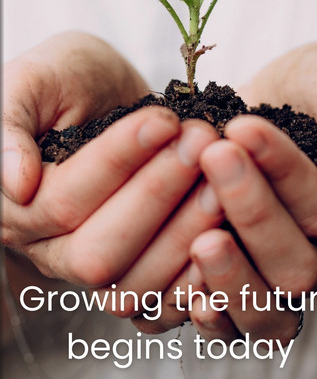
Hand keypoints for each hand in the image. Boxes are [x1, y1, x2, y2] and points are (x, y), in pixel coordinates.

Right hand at [2, 33, 221, 287]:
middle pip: (99, 251)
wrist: (102, 92)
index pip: (66, 198)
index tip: (164, 119)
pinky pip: (164, 300)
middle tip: (201, 143)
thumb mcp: (33, 79)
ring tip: (222, 176)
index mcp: (17, 205)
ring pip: (135, 283)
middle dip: (158, 196)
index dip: (119, 161)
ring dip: (186, 231)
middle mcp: (49, 247)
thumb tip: (15, 184)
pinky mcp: (136, 270)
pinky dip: (200, 278)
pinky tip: (232, 234)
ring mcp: (93, 265)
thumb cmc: (64, 77)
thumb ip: (9, 124)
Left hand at [187, 41, 316, 342]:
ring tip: (201, 241)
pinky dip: (208, 315)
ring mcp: (274, 267)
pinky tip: (186, 298)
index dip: (284, 171)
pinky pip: (226, 321)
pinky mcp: (231, 274)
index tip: (245, 127)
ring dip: (231, 276)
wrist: (279, 89)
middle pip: (296, 265)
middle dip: (252, 212)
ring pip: (265, 304)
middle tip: (215, 156)